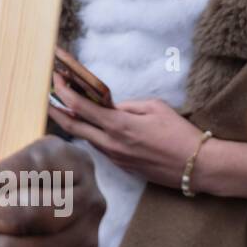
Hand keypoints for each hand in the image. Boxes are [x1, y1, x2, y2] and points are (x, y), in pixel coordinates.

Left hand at [48, 73, 203, 188]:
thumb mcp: (155, 107)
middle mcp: (111, 144)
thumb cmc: (180, 134)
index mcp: (118, 126)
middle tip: (48, 96)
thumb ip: (128, 105)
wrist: (199, 166)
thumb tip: (111, 107)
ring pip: (86, 138)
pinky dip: (92, 135)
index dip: (63, 92)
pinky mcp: (123, 167)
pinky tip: (93, 126)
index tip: (55, 79)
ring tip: (67, 108)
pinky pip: (101, 148)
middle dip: (56, 110)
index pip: (80, 107)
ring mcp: (115, 158)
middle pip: (72, 126)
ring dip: (74, 123)